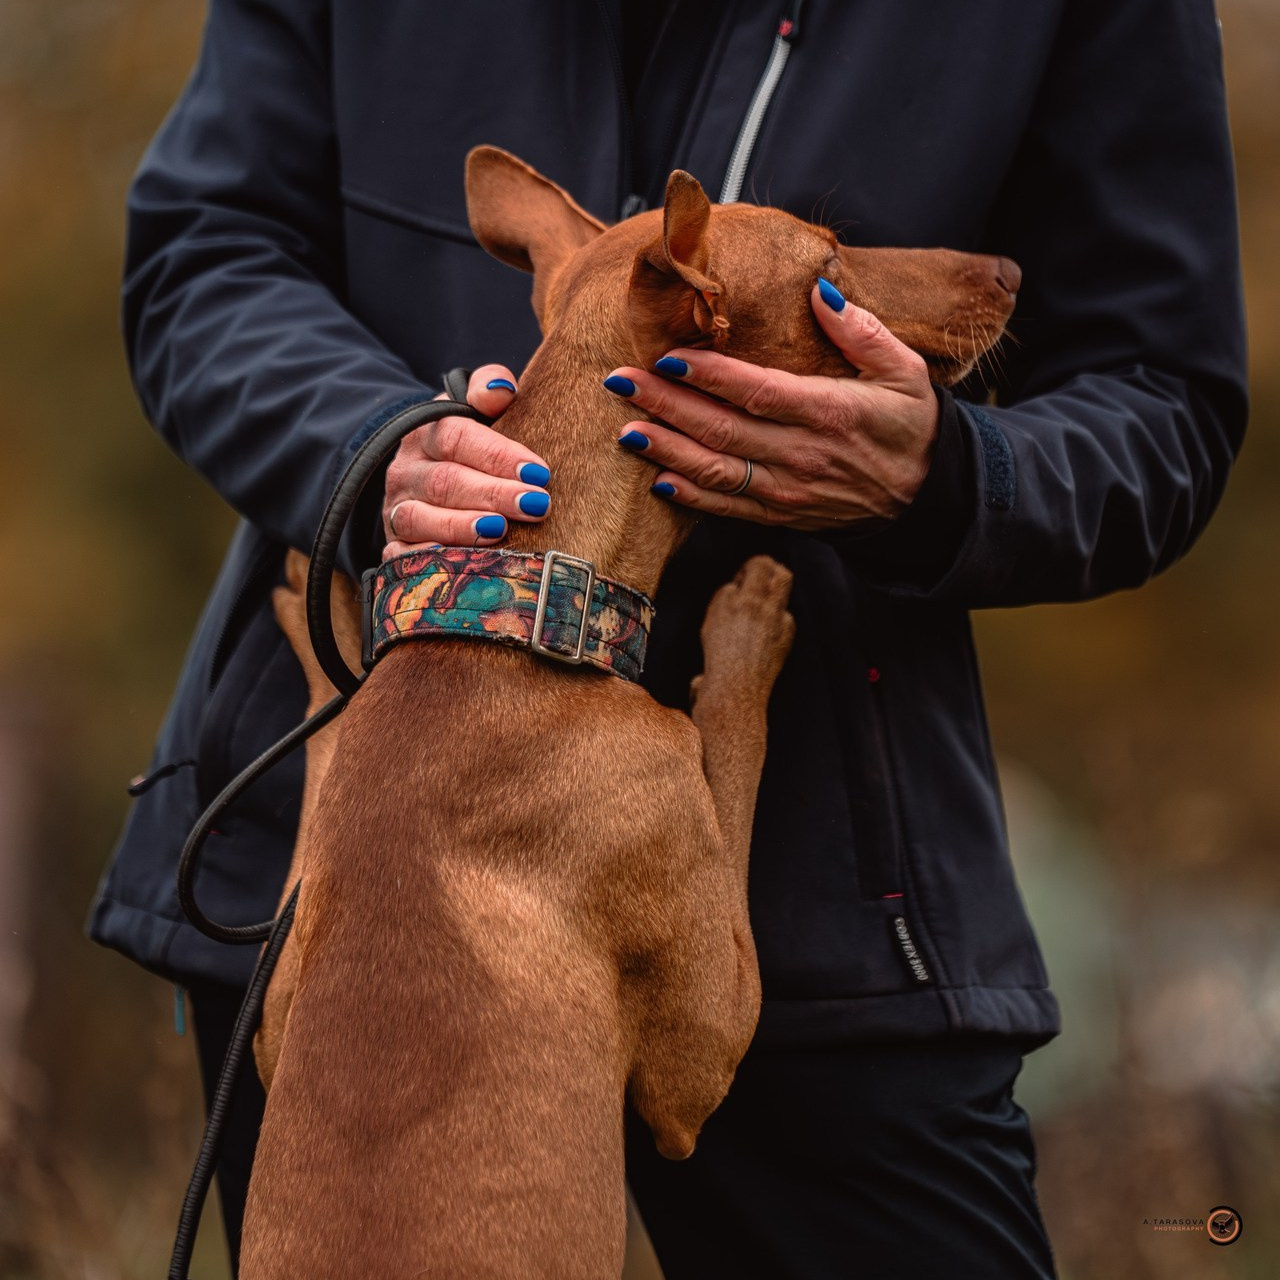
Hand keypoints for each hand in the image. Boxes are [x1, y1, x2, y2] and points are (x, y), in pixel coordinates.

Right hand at [382, 364, 549, 556]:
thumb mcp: (474, 409)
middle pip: (445, 481)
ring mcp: (397, 510)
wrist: (426, 477)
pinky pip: (400, 556)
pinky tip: (455, 562)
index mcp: (426, 433)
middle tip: (535, 505)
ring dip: (461, 526)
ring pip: (420, 518)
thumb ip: (488, 388)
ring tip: (499, 530)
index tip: (538, 471)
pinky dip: (423, 559)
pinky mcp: (395, 545)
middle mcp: (406, 471)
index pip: (457, 437)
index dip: (497, 454)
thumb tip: (501, 389)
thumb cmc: (470, 447)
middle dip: (493, 493)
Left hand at [604, 280, 938, 529]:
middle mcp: (804, 455)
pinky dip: (692, 496)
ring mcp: (790, 491)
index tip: (668, 355)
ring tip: (625, 430)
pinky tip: (658, 477)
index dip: (710, 375)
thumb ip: (861, 331)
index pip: (758, 391)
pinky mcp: (782, 516)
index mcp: (831, 412)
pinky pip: (729, 508)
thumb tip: (820, 290)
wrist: (927, 497)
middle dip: (666, 405)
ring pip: (718, 471)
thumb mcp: (906, 370)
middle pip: (723, 430)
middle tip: (620, 382)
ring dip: (667, 451)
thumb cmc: (911, 424)